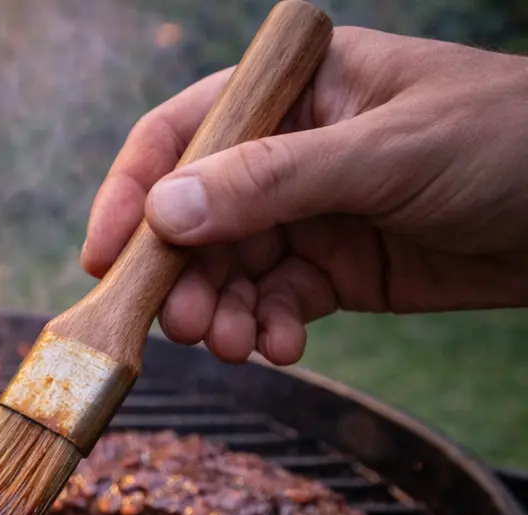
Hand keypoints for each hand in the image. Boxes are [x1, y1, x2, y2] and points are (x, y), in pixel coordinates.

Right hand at [82, 26, 527, 364]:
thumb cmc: (512, 143)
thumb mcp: (388, 154)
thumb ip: (273, 181)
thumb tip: (164, 211)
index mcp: (297, 91)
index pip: (183, 133)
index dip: (131, 193)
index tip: (104, 258)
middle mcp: (290, 150)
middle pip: (193, 215)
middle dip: (180, 273)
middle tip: (181, 323)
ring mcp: (311, 213)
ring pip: (228, 269)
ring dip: (219, 311)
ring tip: (233, 343)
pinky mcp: (337, 270)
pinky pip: (273, 304)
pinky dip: (266, 330)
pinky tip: (280, 346)